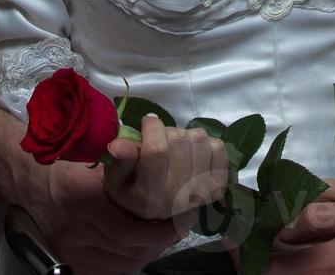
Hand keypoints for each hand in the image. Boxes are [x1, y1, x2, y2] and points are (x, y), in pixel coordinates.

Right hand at [23, 156, 193, 274]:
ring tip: (166, 237)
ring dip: (147, 252)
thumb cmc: (67, 160)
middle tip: (180, 227)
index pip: (126, 229)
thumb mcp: (96, 155)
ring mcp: (69, 247)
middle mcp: (75, 227)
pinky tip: (143, 250)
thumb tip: (166, 172)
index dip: (157, 231)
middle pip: (125, 249)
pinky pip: (104, 270)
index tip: (180, 218)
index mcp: (83, 197)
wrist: (28, 179)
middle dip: (158, 241)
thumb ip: (127, 164)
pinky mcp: (66, 258)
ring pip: (118, 263)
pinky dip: (128, 261)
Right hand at [103, 114, 230, 221]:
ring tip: (176, 146)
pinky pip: (218, 146)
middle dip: (166, 131)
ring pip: (199, 137)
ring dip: (186, 135)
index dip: (152, 127)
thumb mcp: (116, 179)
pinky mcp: (218, 186)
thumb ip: (119, 161)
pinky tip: (193, 152)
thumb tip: (119, 143)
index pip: (157, 151)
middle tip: (160, 138)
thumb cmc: (133, 190)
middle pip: (178, 140)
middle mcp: (178, 197)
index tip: (148, 122)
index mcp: (150, 197)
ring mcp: (202, 192)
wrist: (159, 212)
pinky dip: (206, 142)